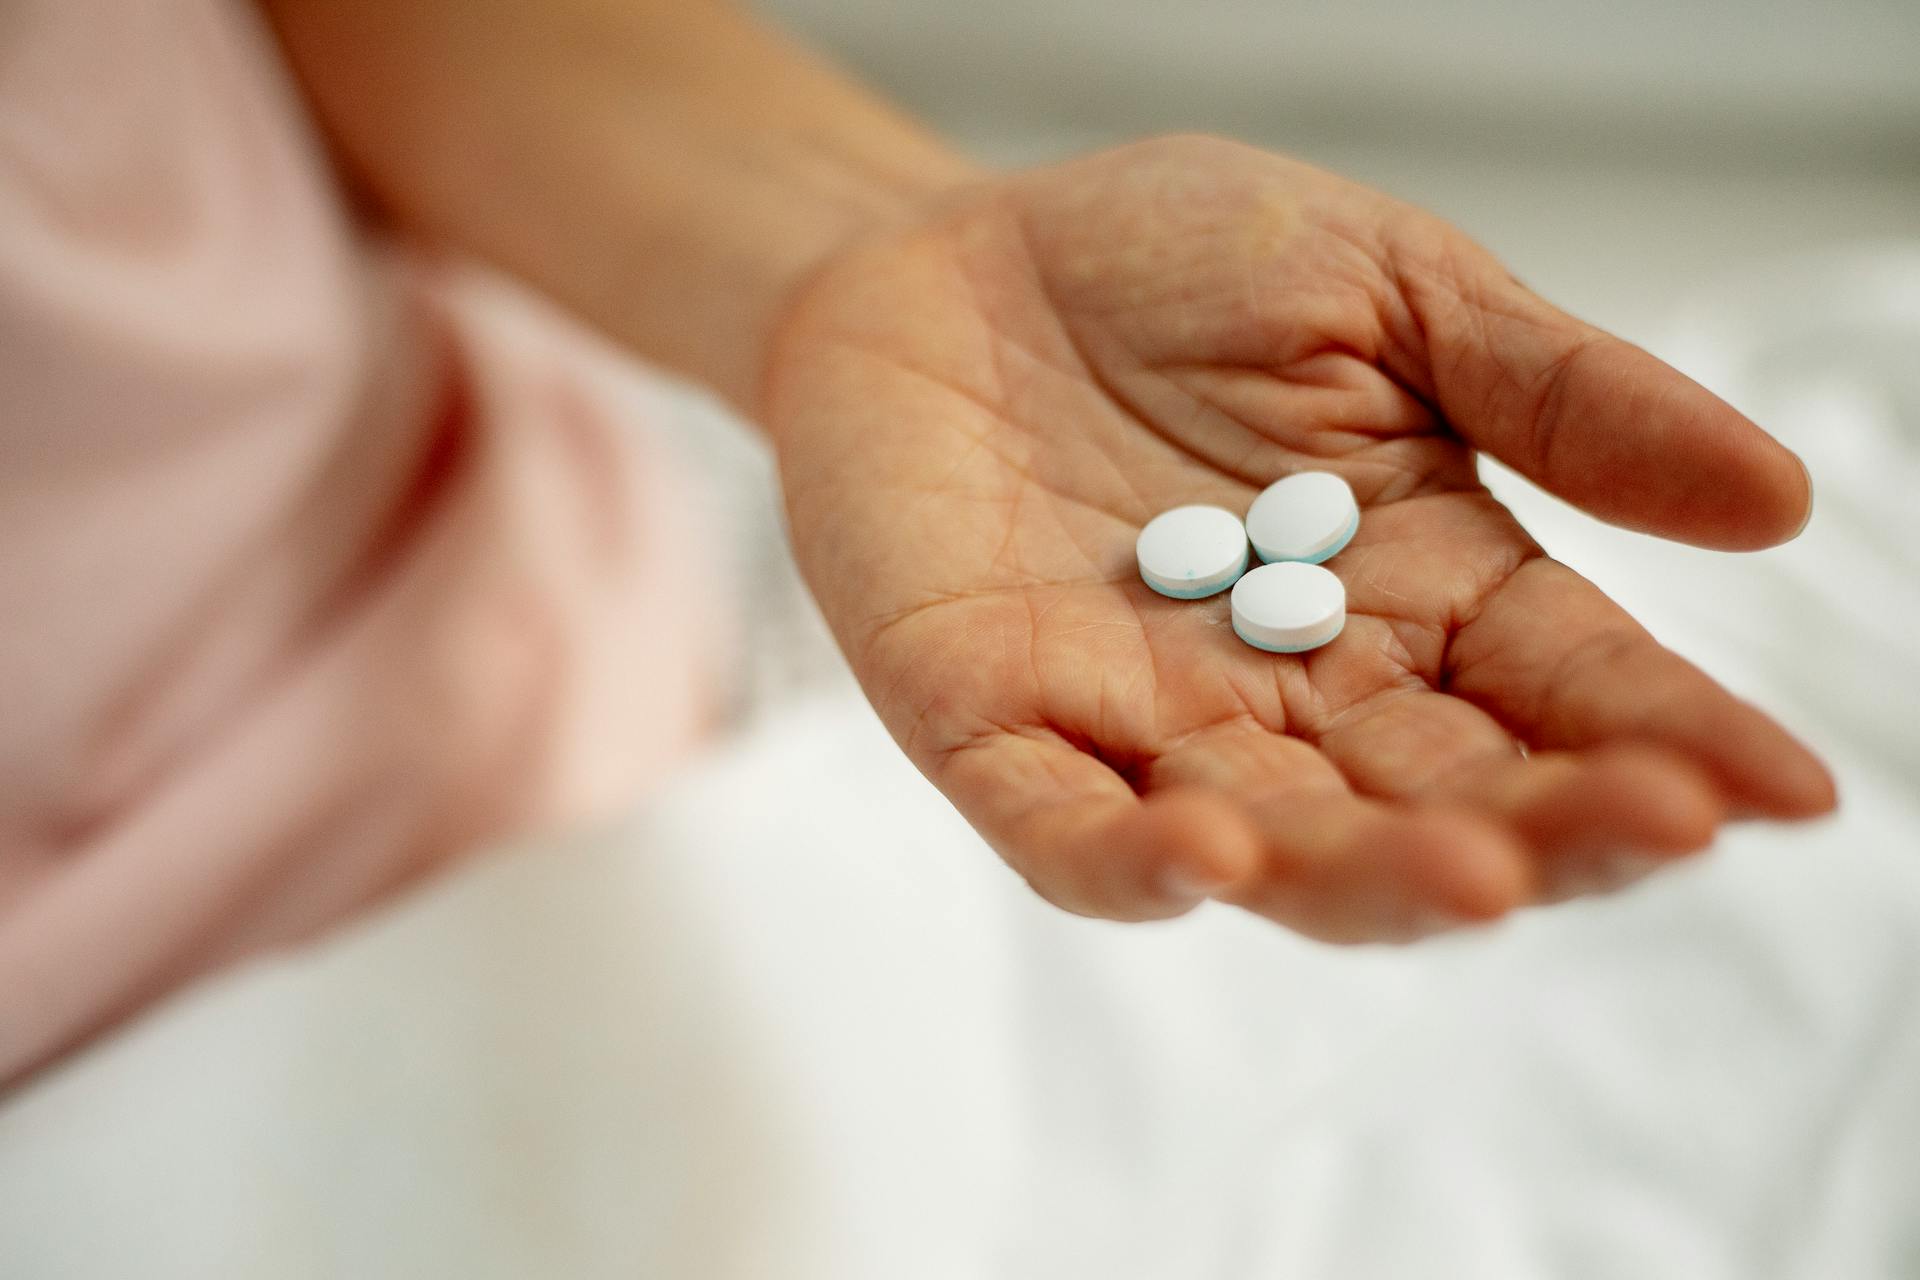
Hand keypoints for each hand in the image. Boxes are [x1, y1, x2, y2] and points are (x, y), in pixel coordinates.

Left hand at [762, 135, 1832, 941]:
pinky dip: (1130, 859)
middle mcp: (1299, 685)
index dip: (1668, 742)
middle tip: (1654, 823)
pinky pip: (1063, 827)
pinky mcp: (993, 724)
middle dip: (1550, 827)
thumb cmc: (1166, 270)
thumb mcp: (1386, 292)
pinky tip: (1206, 854)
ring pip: (1278, 846)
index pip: (1562, 690)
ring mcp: (1145, 720)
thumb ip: (1554, 393)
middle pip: (1443, 800)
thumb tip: (1775, 498)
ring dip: (1372, 873)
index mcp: (1417, 588)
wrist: (944, 260)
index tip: (1781, 790)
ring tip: (1472, 867)